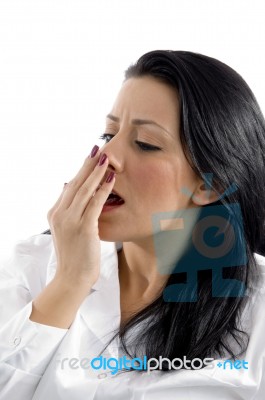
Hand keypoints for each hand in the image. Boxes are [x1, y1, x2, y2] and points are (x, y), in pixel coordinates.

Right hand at [47, 146, 114, 287]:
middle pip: (75, 183)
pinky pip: (95, 202)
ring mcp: (70, 220)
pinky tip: (111, 177)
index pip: (70, 187)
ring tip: (104, 156)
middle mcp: (60, 214)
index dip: (81, 171)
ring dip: (96, 171)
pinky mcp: (83, 227)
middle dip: (87, 165)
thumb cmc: (74, 256)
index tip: (90, 158)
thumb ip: (69, 211)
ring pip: (84, 189)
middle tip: (97, 148)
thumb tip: (69, 188)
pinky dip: (103, 188)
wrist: (72, 278)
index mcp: (55, 213)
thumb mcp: (67, 231)